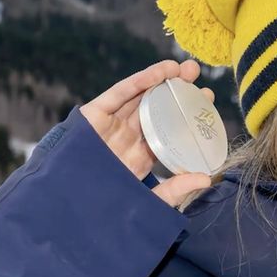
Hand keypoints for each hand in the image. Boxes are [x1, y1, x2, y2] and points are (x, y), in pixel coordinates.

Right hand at [80, 59, 215, 207]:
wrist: (69, 208)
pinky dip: (140, 81)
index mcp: (140, 155)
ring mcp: (111, 125)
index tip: (208, 100)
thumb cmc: (105, 209)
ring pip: (140, 96)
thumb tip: (207, 180)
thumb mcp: (148, 201)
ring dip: (163, 79)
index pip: (167, 128)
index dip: (186, 112)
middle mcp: (126, 136)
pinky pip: (120, 94)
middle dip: (177, 90)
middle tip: (197, 75)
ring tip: (186, 68)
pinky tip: (162, 72)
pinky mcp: (95, 115)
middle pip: (156, 107)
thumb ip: (175, 190)